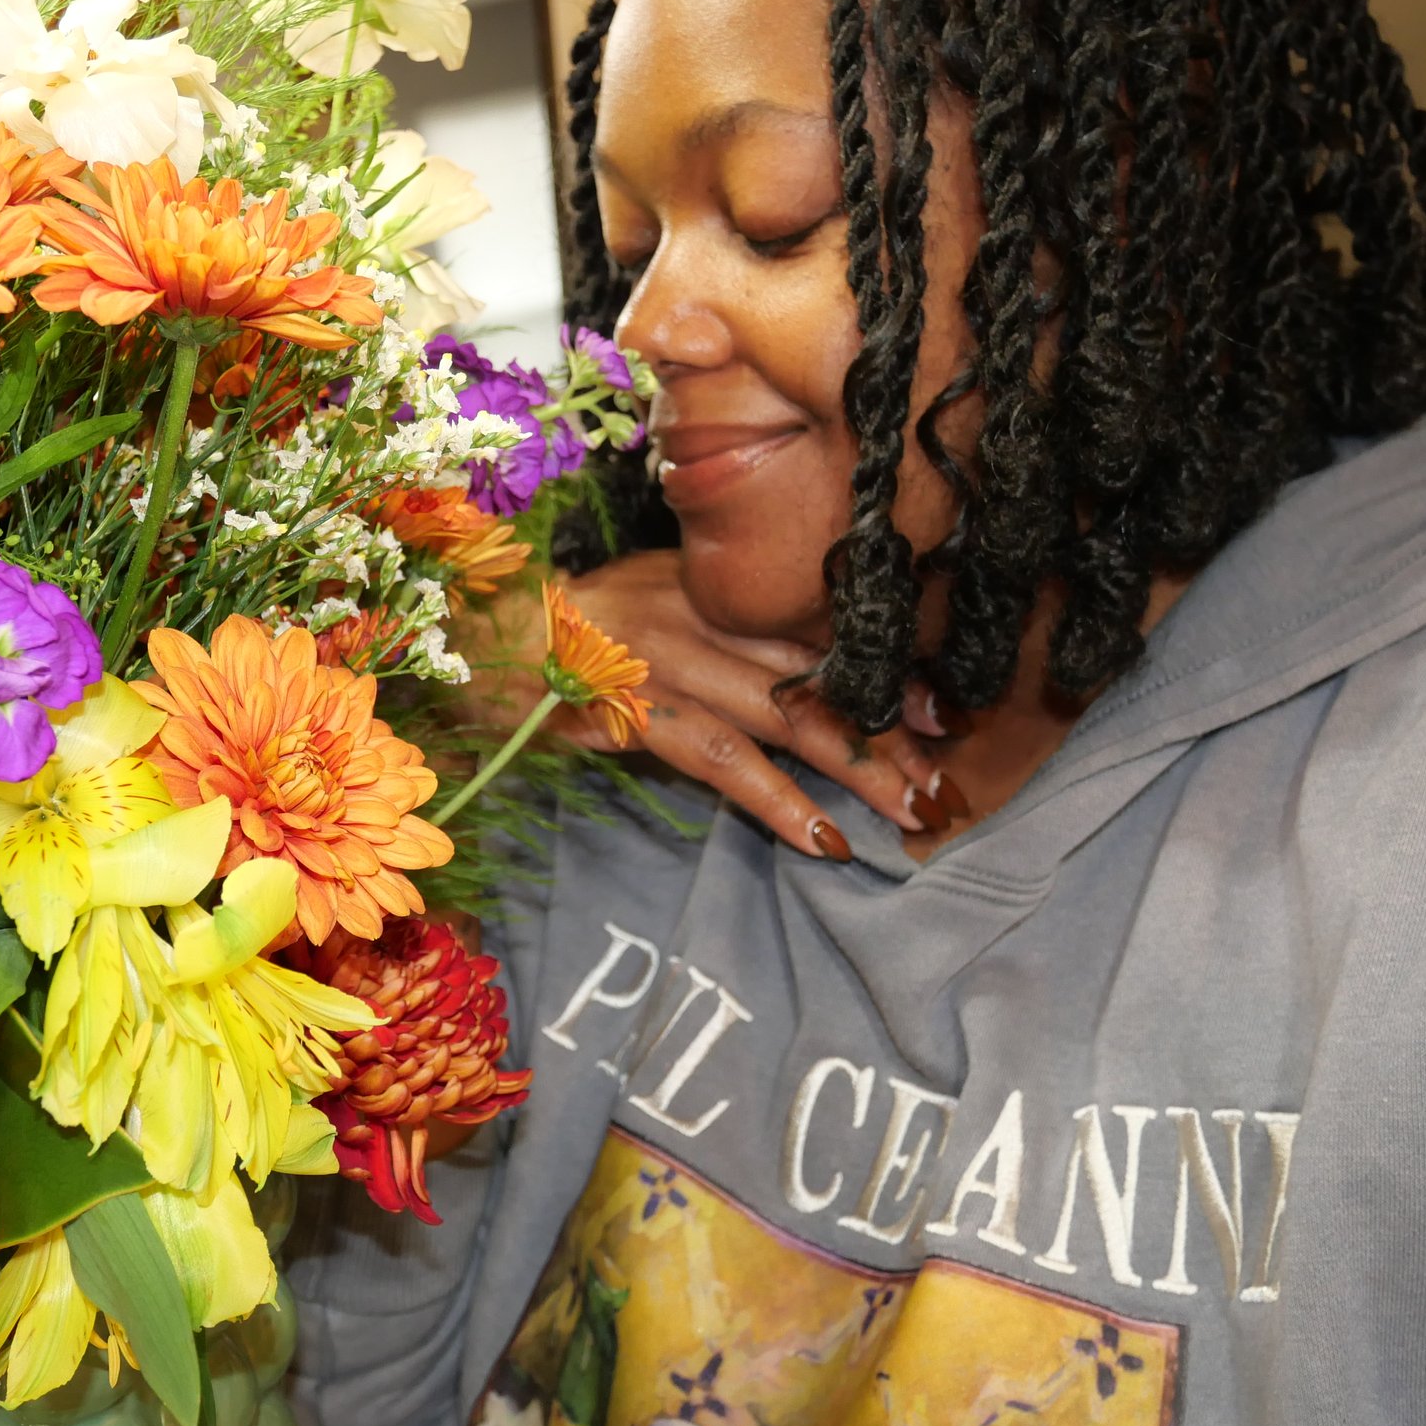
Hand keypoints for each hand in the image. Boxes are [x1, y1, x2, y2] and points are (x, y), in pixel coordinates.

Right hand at [457, 553, 956, 857]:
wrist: (477, 630)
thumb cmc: (564, 626)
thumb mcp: (649, 599)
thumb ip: (714, 622)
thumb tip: (791, 669)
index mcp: (710, 586)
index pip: (817, 628)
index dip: (884, 671)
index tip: (943, 709)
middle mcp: (701, 613)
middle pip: (817, 673)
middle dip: (889, 730)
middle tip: (948, 778)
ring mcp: (669, 661)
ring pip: (786, 716)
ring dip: (856, 769)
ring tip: (911, 814)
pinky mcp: (635, 711)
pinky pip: (721, 760)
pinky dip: (779, 803)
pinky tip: (822, 839)